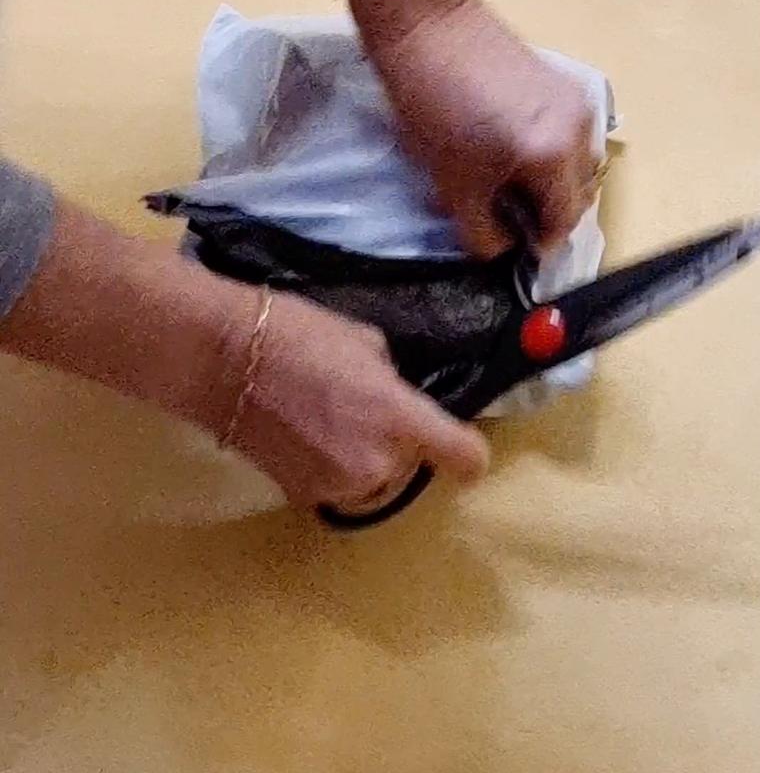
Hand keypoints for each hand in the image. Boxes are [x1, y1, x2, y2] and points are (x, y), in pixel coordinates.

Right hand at [205, 289, 488, 509]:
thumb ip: (391, 382)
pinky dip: (329, 466)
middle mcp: (377, 464)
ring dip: (362, 457)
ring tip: (326, 419)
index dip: (467, 452)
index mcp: (400, 418)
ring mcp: (338, 486)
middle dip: (395, 443)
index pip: (465, 458)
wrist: (220, 358)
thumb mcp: (365, 342)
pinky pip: (336, 485)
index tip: (457, 443)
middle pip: (411, 467)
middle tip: (358, 407)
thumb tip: (394, 398)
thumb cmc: (297, 333)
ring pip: (373, 479)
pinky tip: (302, 434)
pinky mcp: (302, 498)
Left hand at [352, 0, 596, 257]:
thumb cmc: (433, 107)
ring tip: (505, 182)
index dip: (537, 244)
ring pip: (575, 167)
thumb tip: (504, 249)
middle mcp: (580, 130)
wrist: (427, 24)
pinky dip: (548, 156)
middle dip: (547, 214)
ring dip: (549, 185)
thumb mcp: (452, 184)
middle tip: (505, 215)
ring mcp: (576, 102)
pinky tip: (510, 150)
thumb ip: (483, 232)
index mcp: (555, 157)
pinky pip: (567, 137)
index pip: (563, 224)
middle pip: (577, 196)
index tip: (510, 245)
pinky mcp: (562, 82)